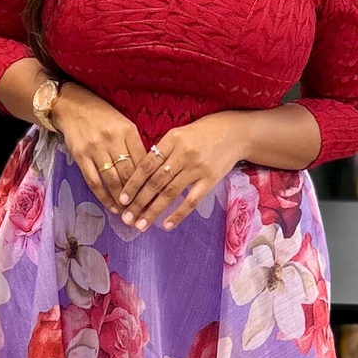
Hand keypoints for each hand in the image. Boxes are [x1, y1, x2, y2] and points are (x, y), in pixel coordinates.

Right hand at [53, 83, 145, 209]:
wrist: (72, 106)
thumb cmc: (102, 116)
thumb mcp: (124, 124)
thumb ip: (135, 145)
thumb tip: (147, 172)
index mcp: (128, 131)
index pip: (143, 161)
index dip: (151, 182)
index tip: (157, 198)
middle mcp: (112, 139)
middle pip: (129, 174)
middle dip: (138, 196)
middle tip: (145, 212)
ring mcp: (95, 149)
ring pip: (112, 180)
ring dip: (122, 199)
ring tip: (130, 213)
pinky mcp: (81, 156)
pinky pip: (94, 181)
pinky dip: (104, 197)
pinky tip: (112, 207)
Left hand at [118, 114, 248, 231]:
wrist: (236, 133)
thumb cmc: (204, 132)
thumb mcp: (180, 133)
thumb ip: (162, 150)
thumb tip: (141, 172)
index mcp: (172, 139)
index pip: (147, 165)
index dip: (133, 183)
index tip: (122, 199)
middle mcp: (183, 154)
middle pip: (155, 182)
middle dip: (139, 202)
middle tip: (126, 218)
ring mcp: (197, 168)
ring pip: (170, 193)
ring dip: (153, 211)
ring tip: (141, 225)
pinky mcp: (210, 180)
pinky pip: (191, 201)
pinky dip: (178, 214)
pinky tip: (166, 225)